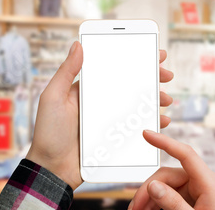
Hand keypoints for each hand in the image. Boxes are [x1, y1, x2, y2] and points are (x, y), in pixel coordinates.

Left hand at [26, 41, 174, 189]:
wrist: (52, 169)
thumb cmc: (48, 132)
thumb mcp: (53, 97)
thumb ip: (66, 72)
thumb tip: (77, 45)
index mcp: (87, 90)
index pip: (113, 69)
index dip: (133, 60)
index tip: (152, 53)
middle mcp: (100, 103)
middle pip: (130, 85)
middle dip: (150, 78)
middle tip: (166, 75)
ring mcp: (109, 121)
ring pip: (136, 105)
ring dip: (154, 99)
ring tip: (166, 99)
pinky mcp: (115, 138)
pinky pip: (136, 127)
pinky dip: (151, 123)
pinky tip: (162, 120)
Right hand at [129, 130, 214, 209]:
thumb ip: (173, 203)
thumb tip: (153, 185)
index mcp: (209, 182)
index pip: (185, 154)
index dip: (165, 142)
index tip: (147, 134)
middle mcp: (203, 182)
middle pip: (167, 175)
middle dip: (148, 190)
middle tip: (134, 208)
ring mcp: (197, 189)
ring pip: (165, 186)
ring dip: (149, 199)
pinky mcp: (192, 198)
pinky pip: (169, 194)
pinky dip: (156, 203)